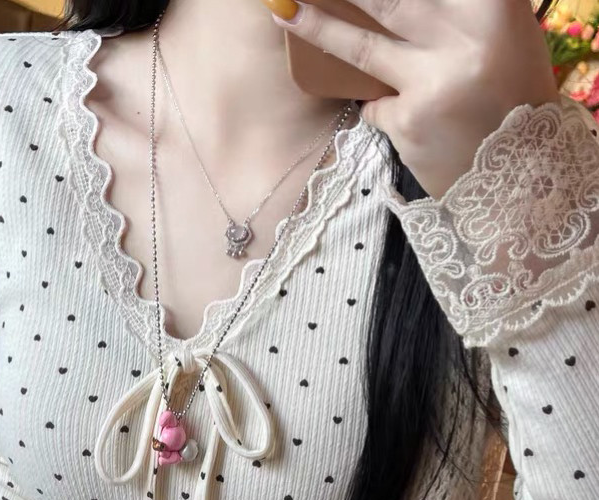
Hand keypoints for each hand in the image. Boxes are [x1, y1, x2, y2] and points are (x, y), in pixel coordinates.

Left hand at [271, 0, 559, 198]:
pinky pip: (376, 102)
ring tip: (284, 11)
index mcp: (494, 8)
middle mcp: (461, 40)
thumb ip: (456, 11)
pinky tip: (411, 116)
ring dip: (317, 26)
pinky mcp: (407, 123)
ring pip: (361, 46)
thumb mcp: (502, 37)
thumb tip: (393, 4)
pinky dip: (382, 104)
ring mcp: (430, 83)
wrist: (520, 178)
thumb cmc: (510, 98)